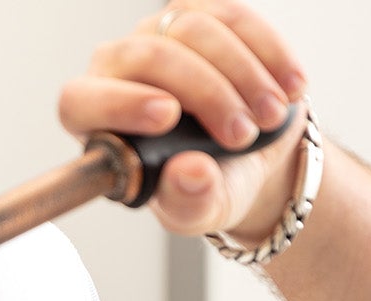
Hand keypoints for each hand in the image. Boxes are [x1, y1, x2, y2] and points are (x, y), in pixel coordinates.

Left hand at [59, 1, 309, 242]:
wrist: (251, 159)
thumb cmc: (207, 188)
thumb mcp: (198, 210)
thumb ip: (187, 200)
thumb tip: (189, 173)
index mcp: (97, 122)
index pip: (80, 101)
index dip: (118, 104)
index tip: (167, 118)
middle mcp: (120, 70)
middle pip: (149, 58)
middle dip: (205, 94)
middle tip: (241, 134)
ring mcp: (159, 34)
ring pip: (194, 31)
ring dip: (243, 76)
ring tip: (270, 117)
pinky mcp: (202, 13)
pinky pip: (233, 17)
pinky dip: (268, 52)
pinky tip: (290, 87)